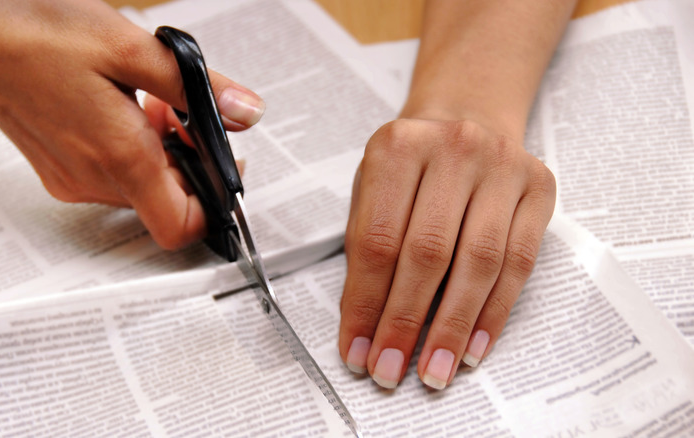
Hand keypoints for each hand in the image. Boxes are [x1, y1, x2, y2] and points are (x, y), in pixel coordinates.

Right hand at [0, 0, 263, 248]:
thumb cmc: (35, 31)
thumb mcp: (133, 48)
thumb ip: (196, 87)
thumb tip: (244, 113)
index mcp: (118, 157)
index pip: (181, 225)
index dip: (215, 203)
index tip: (226, 167)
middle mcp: (91, 179)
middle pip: (165, 201)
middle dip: (189, 159)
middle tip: (185, 112)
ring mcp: (69, 177)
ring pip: (139, 186)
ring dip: (160, 150)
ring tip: (152, 101)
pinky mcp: (56, 167)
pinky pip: (110, 175)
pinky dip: (131, 149)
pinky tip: (124, 106)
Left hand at [339, 116, 554, 388]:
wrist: (467, 115)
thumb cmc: (412, 165)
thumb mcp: (372, 188)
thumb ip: (365, 248)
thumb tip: (365, 328)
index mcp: (397, 147)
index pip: (376, 241)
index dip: (365, 304)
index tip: (358, 349)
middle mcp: (453, 148)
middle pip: (427, 254)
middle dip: (405, 323)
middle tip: (391, 371)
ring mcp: (502, 165)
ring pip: (478, 263)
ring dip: (453, 328)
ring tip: (435, 371)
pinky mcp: (538, 187)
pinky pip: (519, 262)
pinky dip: (494, 312)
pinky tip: (474, 347)